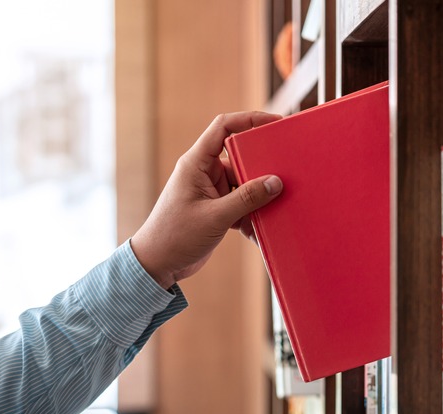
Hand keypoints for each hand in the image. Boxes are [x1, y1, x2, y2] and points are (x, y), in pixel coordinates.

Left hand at [130, 111, 283, 288]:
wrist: (157, 265)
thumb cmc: (174, 237)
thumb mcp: (215, 217)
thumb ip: (246, 199)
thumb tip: (275, 183)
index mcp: (196, 164)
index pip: (224, 128)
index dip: (249, 119)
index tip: (274, 122)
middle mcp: (204, 173)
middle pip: (240, 157)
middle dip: (262, 167)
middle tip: (285, 173)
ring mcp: (211, 191)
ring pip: (244, 184)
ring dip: (259, 197)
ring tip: (276, 207)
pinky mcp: (216, 209)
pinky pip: (242, 204)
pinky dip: (252, 215)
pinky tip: (261, 230)